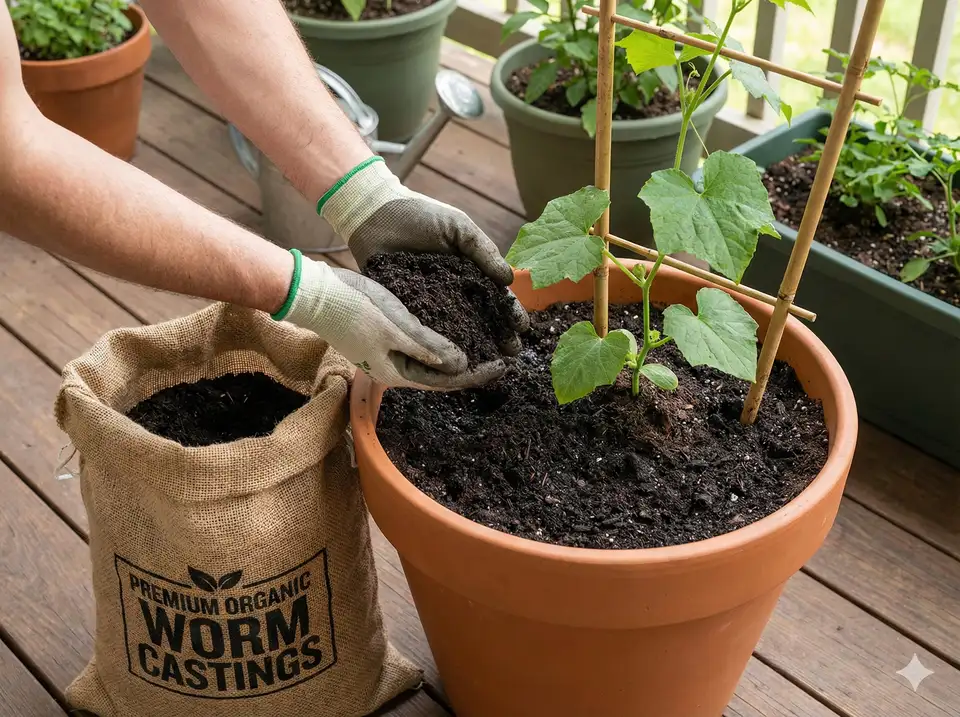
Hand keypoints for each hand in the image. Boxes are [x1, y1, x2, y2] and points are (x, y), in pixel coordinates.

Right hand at [275, 253, 506, 389]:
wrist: (315, 293)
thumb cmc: (354, 309)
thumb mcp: (396, 327)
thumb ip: (429, 347)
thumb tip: (462, 364)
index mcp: (397, 373)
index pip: (445, 382)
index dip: (476, 375)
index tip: (503, 365)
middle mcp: (394, 368)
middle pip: (440, 373)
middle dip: (470, 366)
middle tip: (499, 354)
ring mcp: (387, 352)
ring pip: (431, 357)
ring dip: (456, 351)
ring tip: (483, 340)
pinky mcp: (384, 335)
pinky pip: (420, 341)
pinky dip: (439, 337)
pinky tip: (454, 324)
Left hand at [317, 157, 529, 350]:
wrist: (375, 213)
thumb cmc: (420, 214)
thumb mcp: (458, 227)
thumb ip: (483, 251)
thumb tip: (509, 280)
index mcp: (469, 271)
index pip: (495, 295)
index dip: (510, 311)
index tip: (522, 327)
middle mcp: (453, 290)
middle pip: (480, 318)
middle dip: (497, 336)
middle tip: (511, 354)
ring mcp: (430, 302)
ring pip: (455, 329)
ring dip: (472, 346)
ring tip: (486, 363)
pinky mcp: (406, 308)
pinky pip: (424, 328)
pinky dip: (436, 341)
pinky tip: (448, 357)